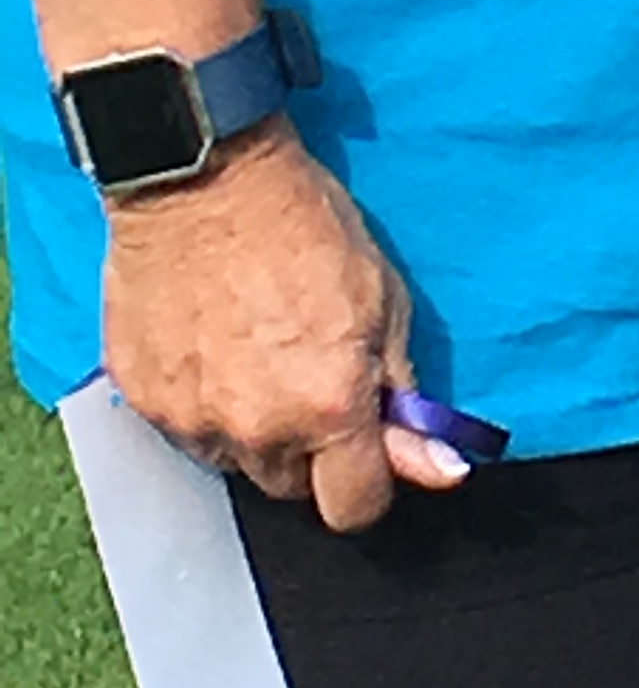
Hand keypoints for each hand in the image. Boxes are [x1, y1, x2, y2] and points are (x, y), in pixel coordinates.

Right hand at [101, 123, 468, 523]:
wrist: (205, 179)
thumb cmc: (303, 224)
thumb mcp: (384, 297)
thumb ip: (404, 393)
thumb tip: (442, 467)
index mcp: (328, 408)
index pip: (356, 508)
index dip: (371, 481)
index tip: (371, 448)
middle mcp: (259, 431)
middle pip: (294, 488)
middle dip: (312, 449)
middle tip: (313, 378)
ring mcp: (194, 423)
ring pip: (239, 462)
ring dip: (258, 428)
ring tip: (259, 353)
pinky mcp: (146, 404)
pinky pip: (189, 432)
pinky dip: (207, 405)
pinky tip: (216, 346)